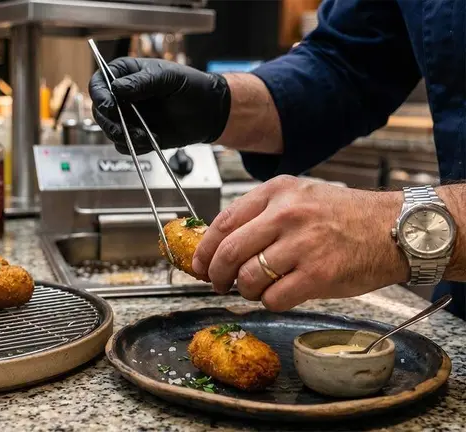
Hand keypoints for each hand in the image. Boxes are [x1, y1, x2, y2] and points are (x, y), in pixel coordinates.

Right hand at [88, 57, 231, 154]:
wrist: (207, 111)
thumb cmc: (190, 86)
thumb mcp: (168, 77)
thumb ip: (143, 81)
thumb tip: (117, 88)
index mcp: (125, 75)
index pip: (99, 83)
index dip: (100, 95)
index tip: (109, 106)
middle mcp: (122, 97)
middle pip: (99, 111)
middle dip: (110, 122)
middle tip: (125, 128)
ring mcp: (127, 117)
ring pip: (109, 131)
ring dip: (124, 136)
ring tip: (143, 135)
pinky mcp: (135, 135)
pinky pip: (124, 145)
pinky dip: (135, 146)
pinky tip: (152, 139)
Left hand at [190, 176, 408, 310]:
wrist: (395, 229)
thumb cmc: (344, 217)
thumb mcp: (299, 197)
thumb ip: (261, 215)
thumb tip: (219, 245)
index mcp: (277, 192)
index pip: (222, 223)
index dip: (204, 250)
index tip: (199, 265)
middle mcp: (287, 214)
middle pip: (229, 252)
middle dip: (216, 276)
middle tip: (218, 284)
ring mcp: (303, 244)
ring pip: (249, 278)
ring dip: (245, 290)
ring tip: (256, 289)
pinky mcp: (319, 274)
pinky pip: (274, 297)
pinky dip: (270, 302)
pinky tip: (279, 295)